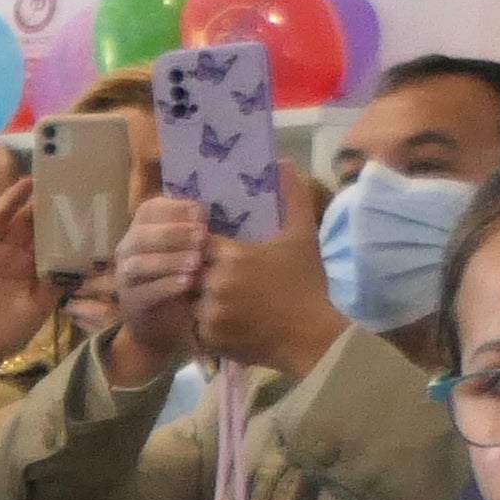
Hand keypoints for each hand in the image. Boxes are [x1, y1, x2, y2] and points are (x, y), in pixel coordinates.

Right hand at [107, 195, 212, 383]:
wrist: (166, 324)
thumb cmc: (181, 279)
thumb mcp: (188, 251)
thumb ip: (191, 232)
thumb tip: (201, 212)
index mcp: (140, 231)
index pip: (148, 210)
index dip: (173, 208)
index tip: (200, 212)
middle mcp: (127, 251)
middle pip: (141, 234)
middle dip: (173, 233)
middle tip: (202, 235)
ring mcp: (126, 278)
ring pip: (140, 263)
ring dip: (169, 259)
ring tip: (196, 261)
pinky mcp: (132, 304)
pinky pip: (145, 292)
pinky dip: (166, 286)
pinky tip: (187, 283)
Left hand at [192, 167, 345, 381]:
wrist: (313, 336)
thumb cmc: (307, 284)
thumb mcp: (303, 236)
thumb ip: (291, 197)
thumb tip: (284, 162)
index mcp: (233, 255)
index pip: (195, 241)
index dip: (199, 243)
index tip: (208, 247)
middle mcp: (216, 281)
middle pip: (186, 269)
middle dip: (194, 271)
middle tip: (208, 274)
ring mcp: (211, 311)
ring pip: (186, 298)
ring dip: (195, 297)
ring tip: (213, 297)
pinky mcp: (210, 337)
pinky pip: (192, 325)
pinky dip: (201, 322)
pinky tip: (219, 319)